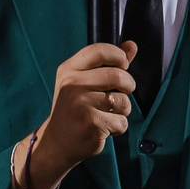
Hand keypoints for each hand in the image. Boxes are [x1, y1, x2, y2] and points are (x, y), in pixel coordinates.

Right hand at [23, 42, 138, 188]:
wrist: (57, 142)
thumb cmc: (74, 108)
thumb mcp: (83, 82)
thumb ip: (108, 63)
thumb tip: (132, 45)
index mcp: (69, 70)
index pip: (100, 51)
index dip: (119, 56)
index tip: (123, 66)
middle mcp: (72, 85)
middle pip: (118, 76)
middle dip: (128, 86)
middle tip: (121, 95)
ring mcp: (81, 104)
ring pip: (123, 101)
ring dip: (123, 110)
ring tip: (108, 114)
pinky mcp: (92, 123)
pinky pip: (122, 121)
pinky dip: (118, 127)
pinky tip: (104, 128)